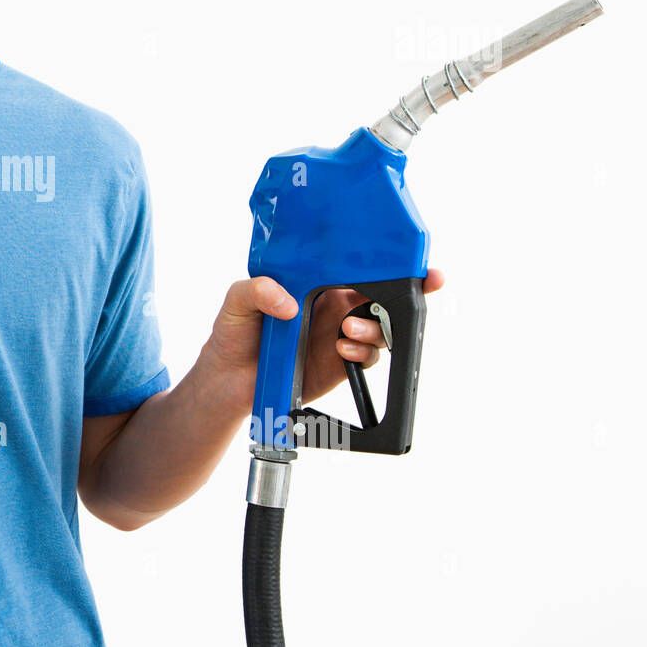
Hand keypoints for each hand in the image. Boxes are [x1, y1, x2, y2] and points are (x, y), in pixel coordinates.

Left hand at [203, 270, 445, 415]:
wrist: (228, 381)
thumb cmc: (233, 334)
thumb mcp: (237, 301)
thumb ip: (257, 290)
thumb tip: (289, 302)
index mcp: (319, 284)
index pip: (361, 269)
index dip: (392, 264)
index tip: (419, 266)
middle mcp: (335, 308)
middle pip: (383, 297)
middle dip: (406, 294)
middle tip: (408, 294)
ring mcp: (340, 336)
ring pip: (381, 328)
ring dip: (376, 327)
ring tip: (348, 329)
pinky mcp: (340, 365)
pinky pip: (366, 357)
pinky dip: (362, 351)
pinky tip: (342, 348)